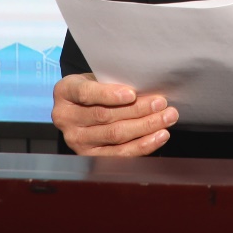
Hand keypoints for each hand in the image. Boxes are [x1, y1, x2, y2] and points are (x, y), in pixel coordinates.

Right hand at [51, 72, 177, 155]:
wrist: (80, 106)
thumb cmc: (95, 86)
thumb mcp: (96, 76)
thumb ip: (113, 81)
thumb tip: (148, 87)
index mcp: (65, 91)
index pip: (86, 93)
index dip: (109, 94)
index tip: (132, 94)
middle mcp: (65, 118)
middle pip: (105, 116)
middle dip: (138, 110)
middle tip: (161, 103)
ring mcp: (75, 140)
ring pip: (115, 135)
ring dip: (145, 127)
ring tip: (167, 117)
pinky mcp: (89, 156)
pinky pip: (120, 153)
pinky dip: (143, 145)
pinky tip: (159, 136)